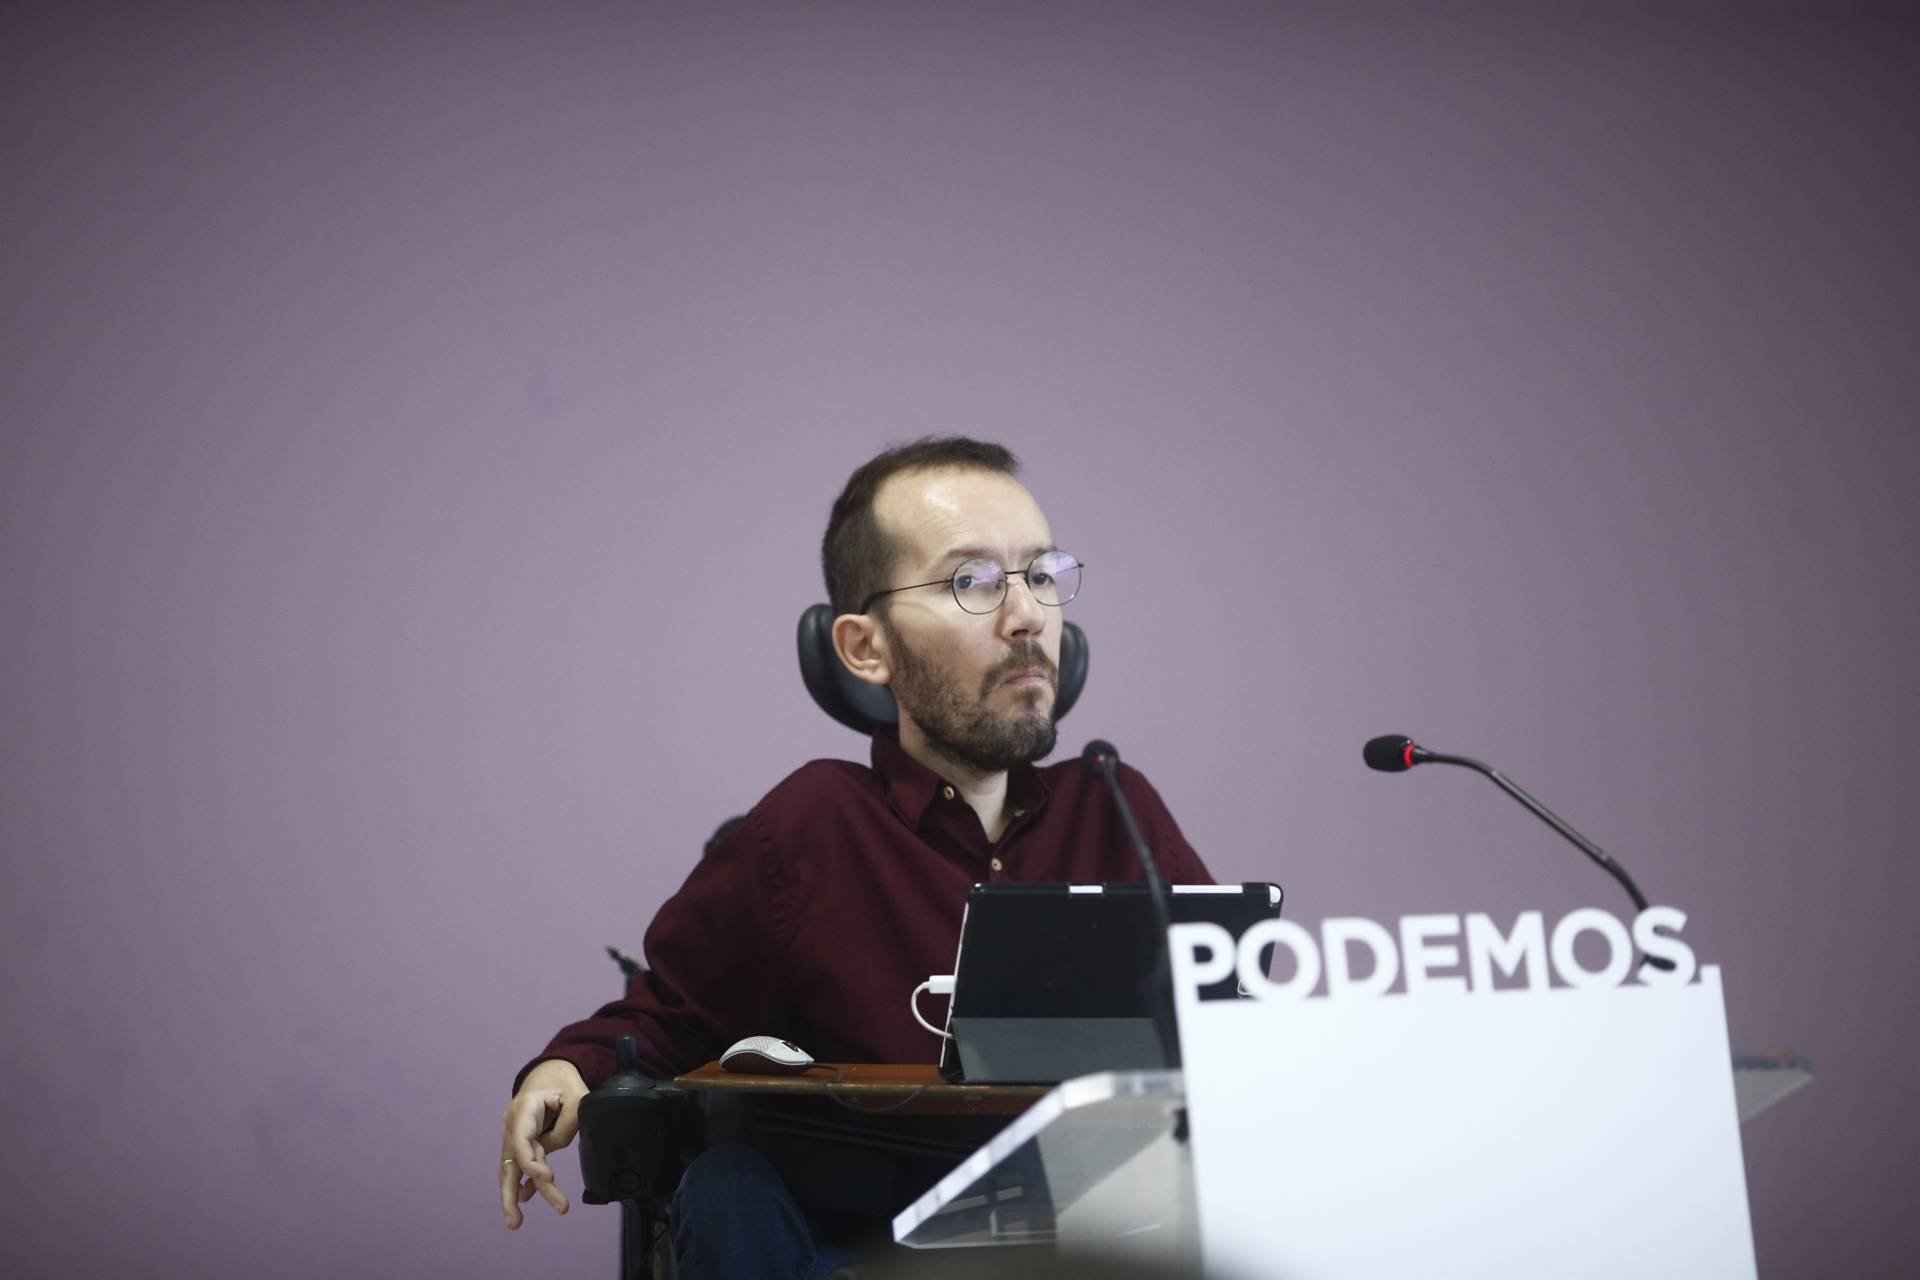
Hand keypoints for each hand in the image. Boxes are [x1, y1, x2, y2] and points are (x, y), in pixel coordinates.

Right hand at [499, 1059, 588, 1228]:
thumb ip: (566, 1127)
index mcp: (525, 1108)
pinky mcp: (522, 1145)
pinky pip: (519, 1168)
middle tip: (516, 1222)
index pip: (521, 1140)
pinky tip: (523, 1201)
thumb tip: (549, 1156)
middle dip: (510, 1194)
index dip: (531, 1163)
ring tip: (515, 1223)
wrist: (550, 1073)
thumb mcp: (578, 1098)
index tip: (549, 1177)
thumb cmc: (565, 1084)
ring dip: (513, 1197)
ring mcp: (514, 1135)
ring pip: (512, 1170)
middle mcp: (513, 1124)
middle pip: (510, 1162)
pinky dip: (521, 1185)